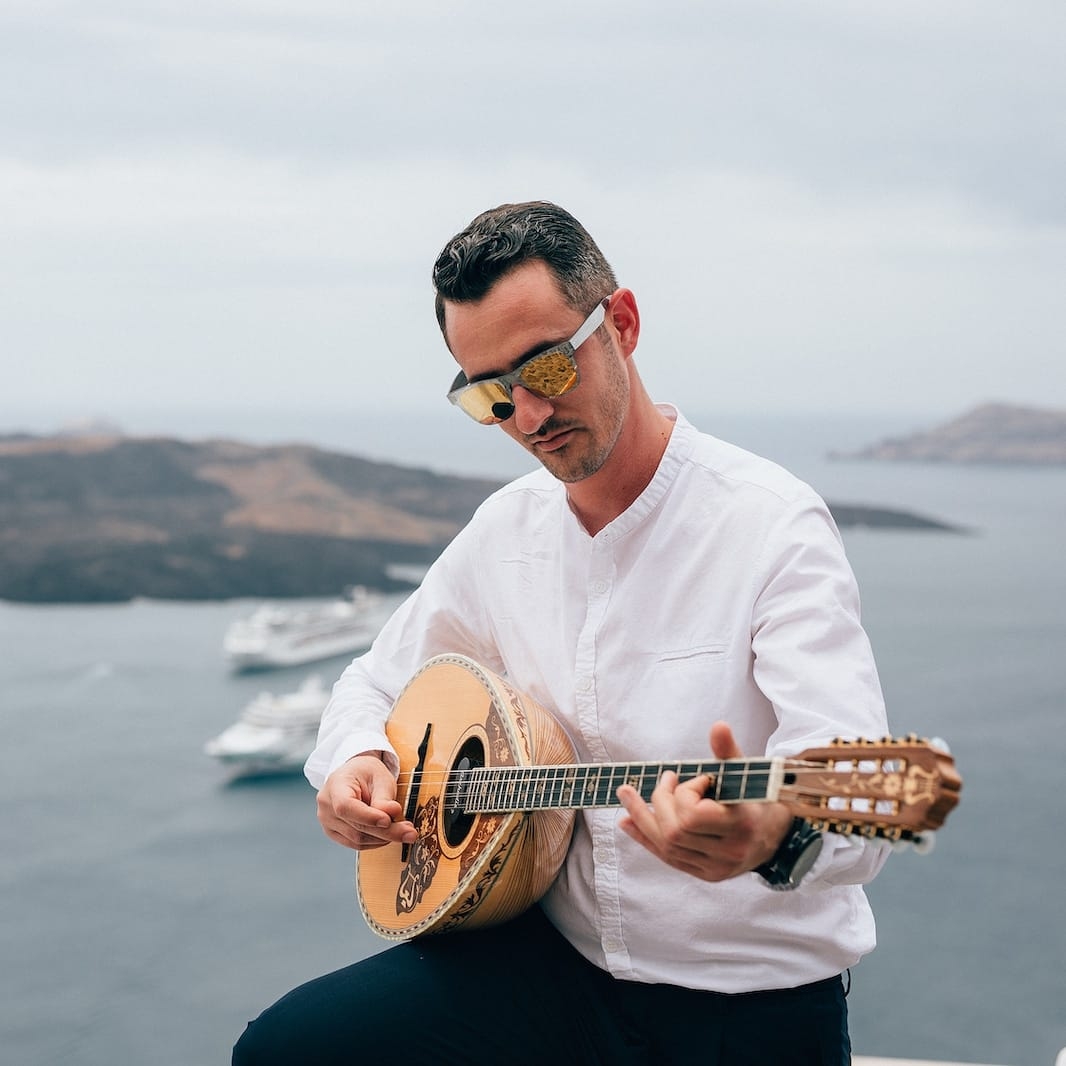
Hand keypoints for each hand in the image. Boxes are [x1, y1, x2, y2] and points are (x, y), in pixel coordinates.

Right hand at [316, 754, 417, 851]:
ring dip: (384, 838)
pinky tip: (390, 833)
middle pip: (356, 827)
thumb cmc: (367, 773)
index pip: (345, 807)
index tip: (388, 821)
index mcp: (334, 786)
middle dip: (386, 832)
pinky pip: (357, 844)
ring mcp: (328, 823)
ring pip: (358, 840)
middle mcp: (326, 807)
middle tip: (410, 832)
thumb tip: (392, 814)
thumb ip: (384, 797)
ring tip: (405, 830)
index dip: (367, 817)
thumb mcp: (380, 777)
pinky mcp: (336, 834)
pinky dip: (376, 841)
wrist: (355, 776)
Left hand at [616, 722, 793, 881]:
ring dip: (643, 816)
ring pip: (666, 846)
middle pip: (673, 832)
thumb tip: (718, 726)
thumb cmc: (756, 798)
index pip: (692, 815)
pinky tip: (626, 821)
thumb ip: (729, 751)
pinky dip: (644, 837)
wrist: (776, 835)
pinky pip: (668, 858)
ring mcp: (716, 868)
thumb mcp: (745, 773)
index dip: (686, 793)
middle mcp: (729, 853)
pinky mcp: (705, 875)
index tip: (700, 780)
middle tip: (667, 779)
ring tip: (628, 793)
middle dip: (661, 801)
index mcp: (742, 825)